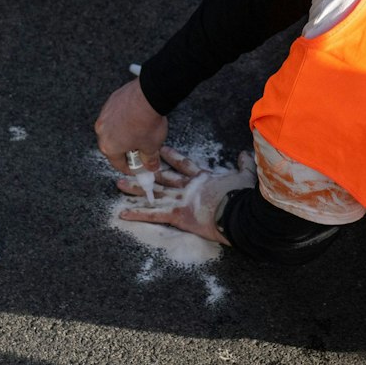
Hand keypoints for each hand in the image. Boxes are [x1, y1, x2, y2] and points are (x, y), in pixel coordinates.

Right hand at [95, 77, 166, 176]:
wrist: (148, 96)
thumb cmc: (147, 123)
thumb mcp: (152, 147)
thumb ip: (150, 159)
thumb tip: (151, 165)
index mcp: (109, 147)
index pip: (118, 164)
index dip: (130, 168)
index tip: (137, 167)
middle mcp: (102, 131)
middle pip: (113, 146)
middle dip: (126, 150)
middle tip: (139, 150)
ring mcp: (104, 115)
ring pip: (113, 130)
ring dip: (124, 134)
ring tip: (138, 132)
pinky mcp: (110, 102)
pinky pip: (115, 115)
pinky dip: (123, 119)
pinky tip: (135, 118)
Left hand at [115, 147, 256, 245]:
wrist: (239, 212)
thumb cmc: (243, 196)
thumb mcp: (245, 177)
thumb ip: (244, 165)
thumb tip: (245, 154)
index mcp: (203, 178)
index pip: (184, 164)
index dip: (172, 157)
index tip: (161, 150)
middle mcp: (188, 186)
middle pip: (163, 177)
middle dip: (146, 171)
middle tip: (130, 165)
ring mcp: (181, 200)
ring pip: (154, 193)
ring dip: (136, 189)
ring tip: (119, 184)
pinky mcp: (177, 214)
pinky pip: (153, 214)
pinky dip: (138, 214)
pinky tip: (122, 213)